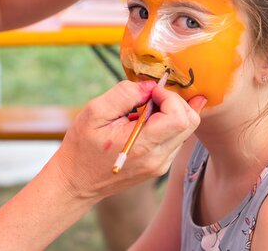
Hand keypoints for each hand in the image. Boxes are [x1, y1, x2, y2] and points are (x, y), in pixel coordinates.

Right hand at [49, 80, 203, 201]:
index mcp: (143, 145)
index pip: (179, 117)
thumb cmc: (81, 146)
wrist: (77, 182)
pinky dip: (167, 124)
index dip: (169, 96)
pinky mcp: (159, 166)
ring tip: (142, 110)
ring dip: (171, 112)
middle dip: (175, 101)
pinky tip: (143, 122)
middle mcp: (158, 158)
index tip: (149, 91)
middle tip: (150, 97)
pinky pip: (175, 139)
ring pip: (186, 130)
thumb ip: (124, 94)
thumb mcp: (94, 113)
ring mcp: (161, 164)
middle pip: (191, 123)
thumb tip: (149, 85)